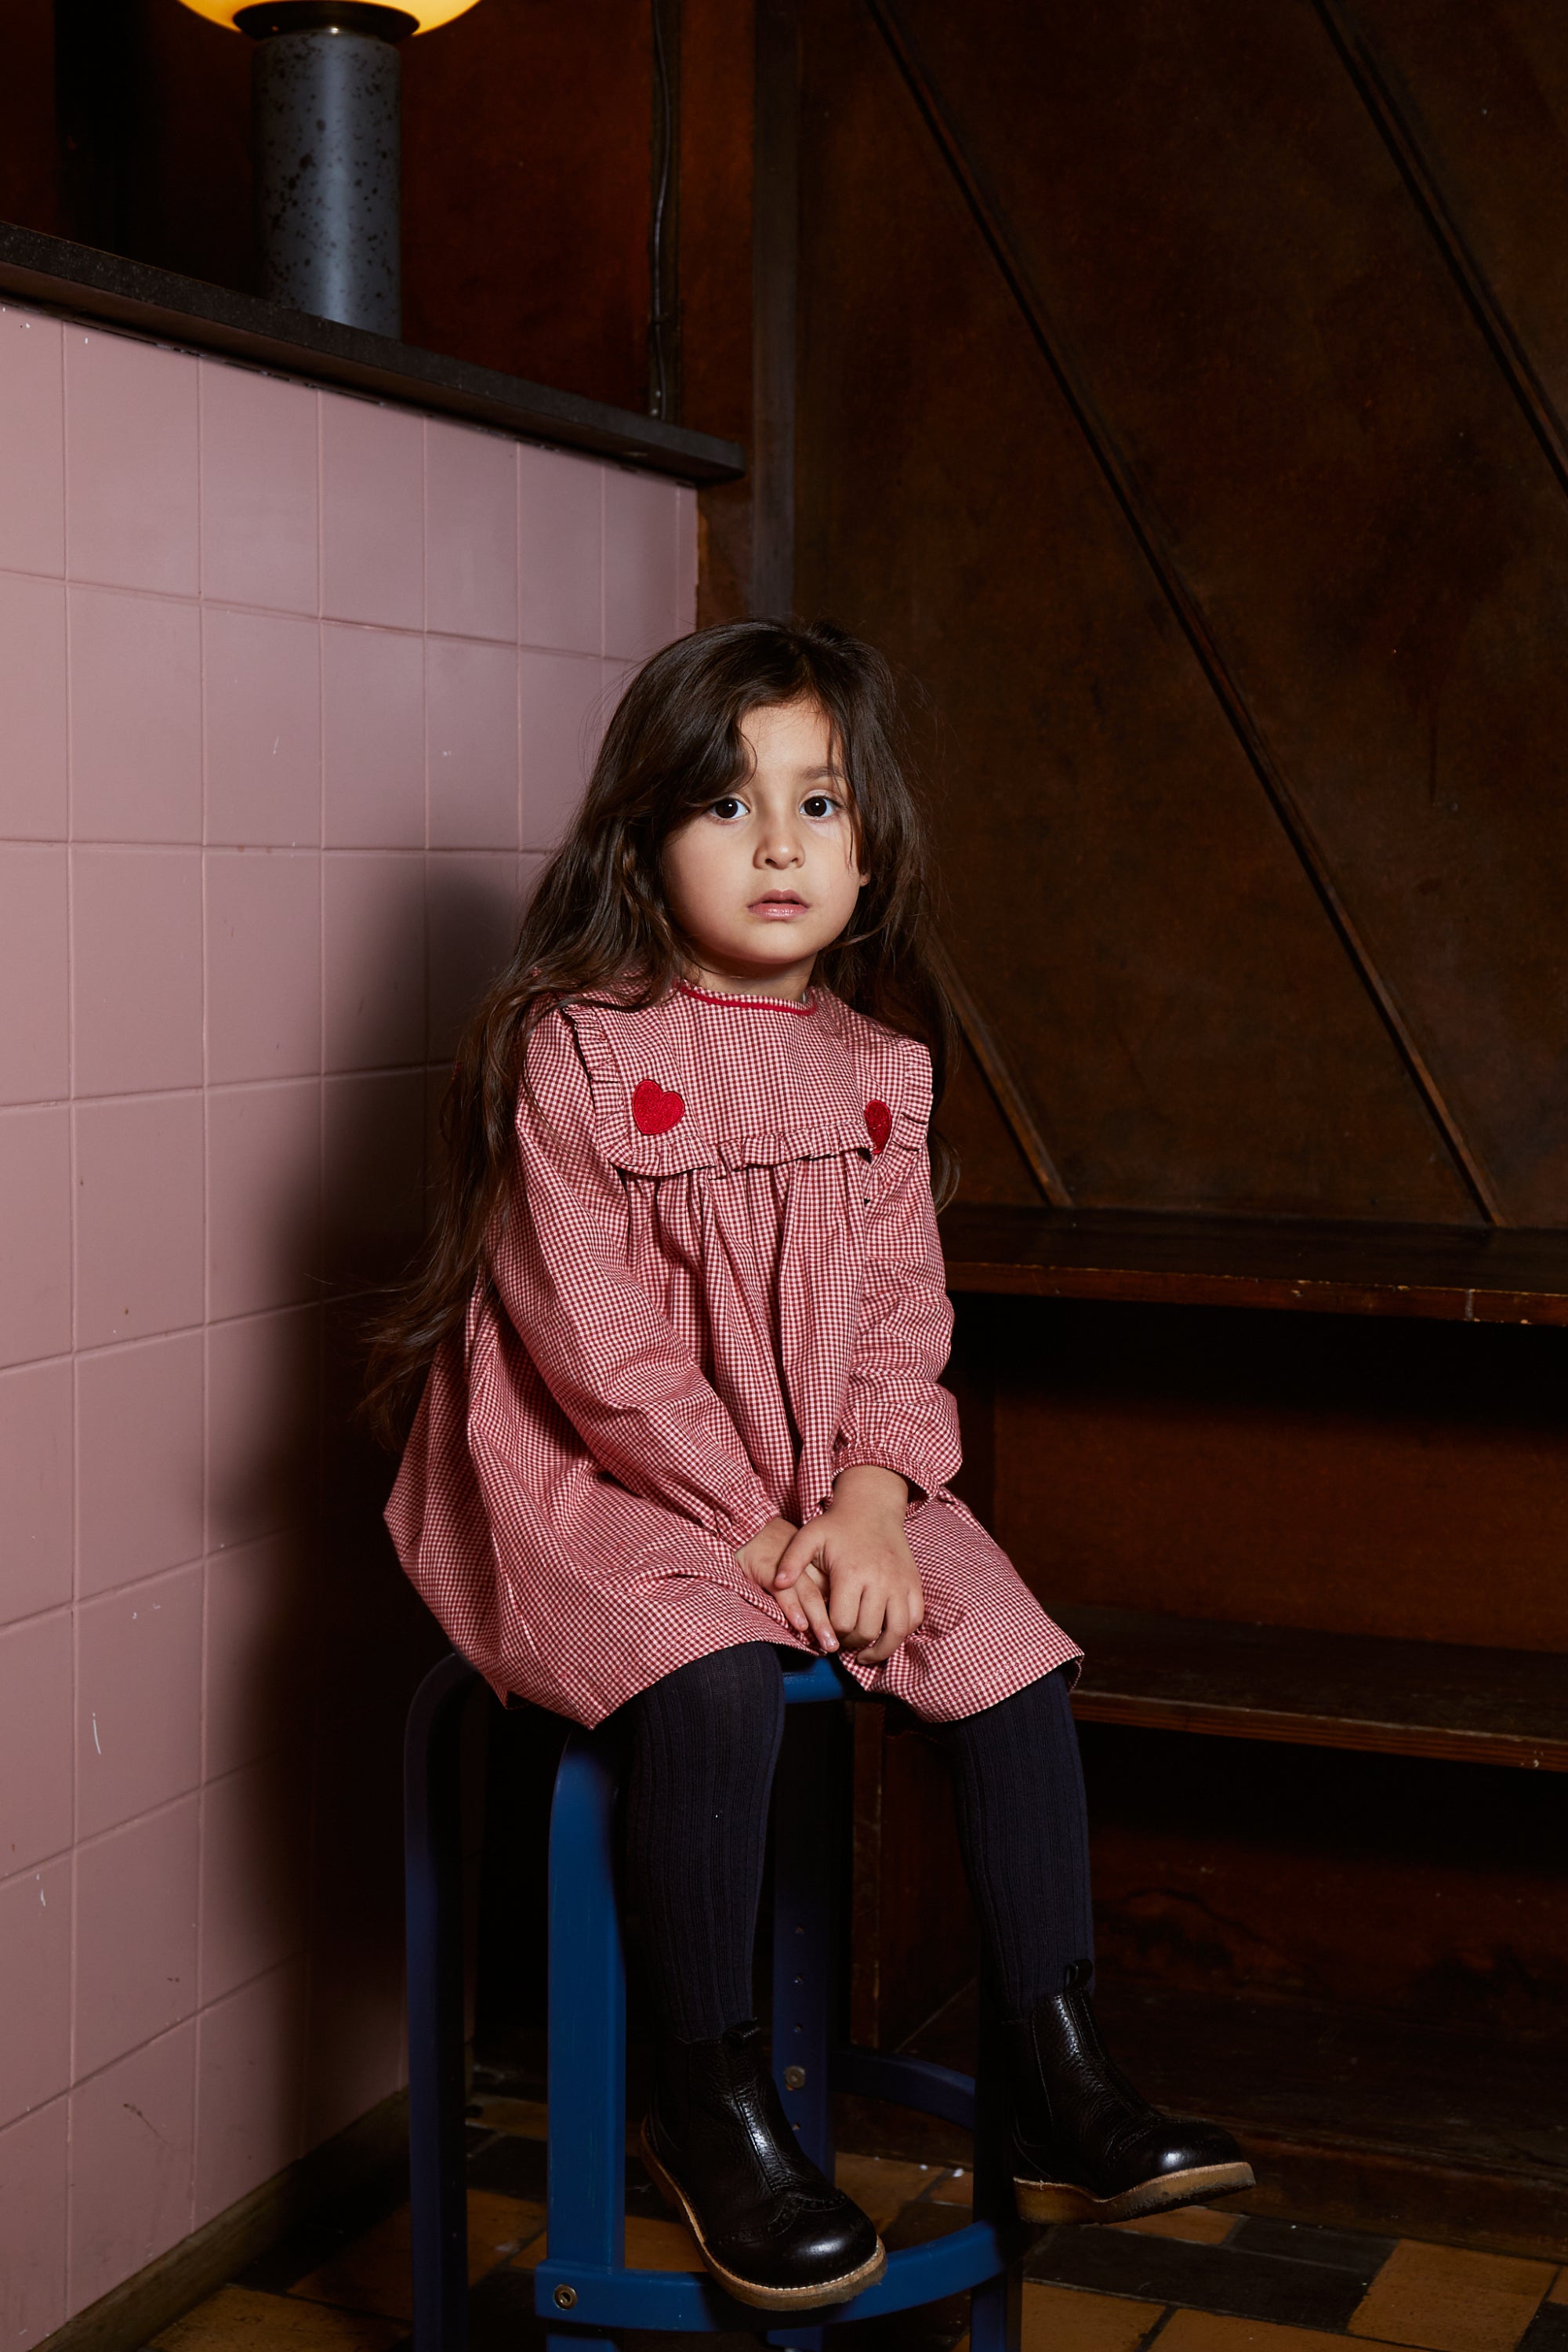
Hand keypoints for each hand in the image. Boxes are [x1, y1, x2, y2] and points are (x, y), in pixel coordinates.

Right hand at [736, 1516, 837, 1652]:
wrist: (752, 1527)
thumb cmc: (780, 1552)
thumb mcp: (803, 1568)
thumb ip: (817, 1590)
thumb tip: (833, 1624)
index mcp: (820, 1567)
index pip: (836, 1593)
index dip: (841, 1616)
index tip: (848, 1639)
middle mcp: (808, 1567)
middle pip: (827, 1597)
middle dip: (835, 1623)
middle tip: (841, 1646)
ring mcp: (789, 1568)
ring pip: (809, 1596)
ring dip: (819, 1621)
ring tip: (828, 1642)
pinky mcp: (768, 1568)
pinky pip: (783, 1591)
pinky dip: (792, 1608)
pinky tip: (800, 1624)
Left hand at [773, 1465, 922, 1664]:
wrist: (872, 1507)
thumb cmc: (836, 1526)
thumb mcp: (808, 1536)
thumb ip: (791, 1560)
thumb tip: (779, 1584)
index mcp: (851, 1572)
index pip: (841, 1622)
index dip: (830, 1633)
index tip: (824, 1631)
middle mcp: (879, 1580)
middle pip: (866, 1631)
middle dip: (850, 1643)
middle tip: (840, 1642)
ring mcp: (900, 1583)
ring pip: (895, 1631)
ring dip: (879, 1648)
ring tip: (864, 1652)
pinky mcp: (913, 1583)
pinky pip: (915, 1619)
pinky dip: (902, 1633)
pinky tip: (886, 1635)